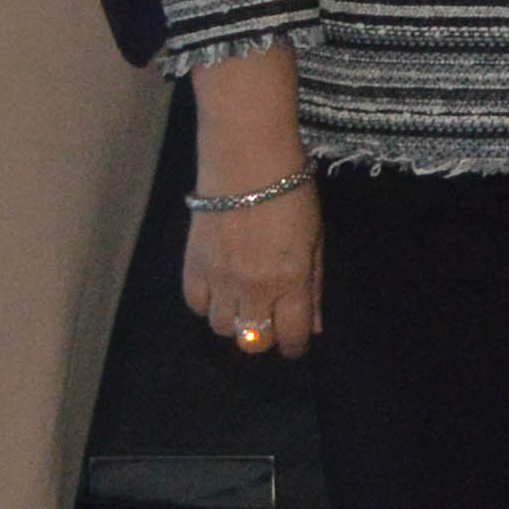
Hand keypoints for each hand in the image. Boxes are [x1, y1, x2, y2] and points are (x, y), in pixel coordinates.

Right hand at [185, 191, 322, 357]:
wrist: (246, 162)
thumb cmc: (292, 194)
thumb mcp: (315, 239)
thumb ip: (313, 285)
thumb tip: (314, 326)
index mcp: (290, 281)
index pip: (290, 336)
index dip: (294, 346)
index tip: (295, 343)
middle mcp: (253, 289)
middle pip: (254, 340)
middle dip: (265, 337)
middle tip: (270, 320)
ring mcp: (220, 280)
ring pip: (222, 328)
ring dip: (236, 321)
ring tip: (244, 302)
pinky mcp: (192, 267)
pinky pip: (196, 306)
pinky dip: (207, 305)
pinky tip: (219, 290)